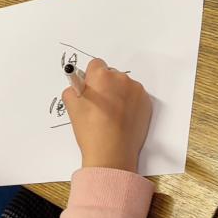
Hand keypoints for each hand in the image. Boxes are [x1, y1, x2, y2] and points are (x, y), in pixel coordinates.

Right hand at [62, 58, 152, 172]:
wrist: (113, 153)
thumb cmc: (91, 130)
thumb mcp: (71, 107)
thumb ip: (72, 89)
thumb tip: (78, 85)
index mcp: (101, 76)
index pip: (95, 65)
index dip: (90, 78)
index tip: (89, 91)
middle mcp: (121, 78)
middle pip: (111, 74)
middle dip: (105, 85)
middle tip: (99, 106)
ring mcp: (136, 90)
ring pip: (124, 86)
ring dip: (118, 94)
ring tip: (111, 115)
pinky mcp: (147, 103)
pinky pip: (135, 97)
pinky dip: (129, 104)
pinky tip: (122, 119)